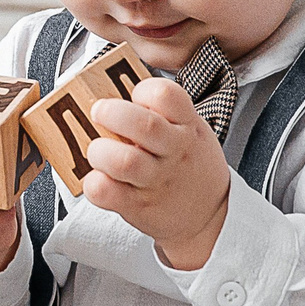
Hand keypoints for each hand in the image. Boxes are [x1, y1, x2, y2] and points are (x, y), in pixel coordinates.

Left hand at [82, 79, 231, 269]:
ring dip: (100, 150)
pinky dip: (94, 183)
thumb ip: (163, 114)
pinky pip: (106, 192)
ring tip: (97, 150)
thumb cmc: (190, 164)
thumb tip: (112, 94)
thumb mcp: (190, 131)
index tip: (134, 96)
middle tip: (99, 112)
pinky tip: (97, 178)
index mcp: (187, 126)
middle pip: (143, 125)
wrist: (210, 214)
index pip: (166, 95)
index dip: (143, 91)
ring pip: (124, 161)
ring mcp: (157, 181)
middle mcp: (175, 152)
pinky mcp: (138, 206)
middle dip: (111, 112)